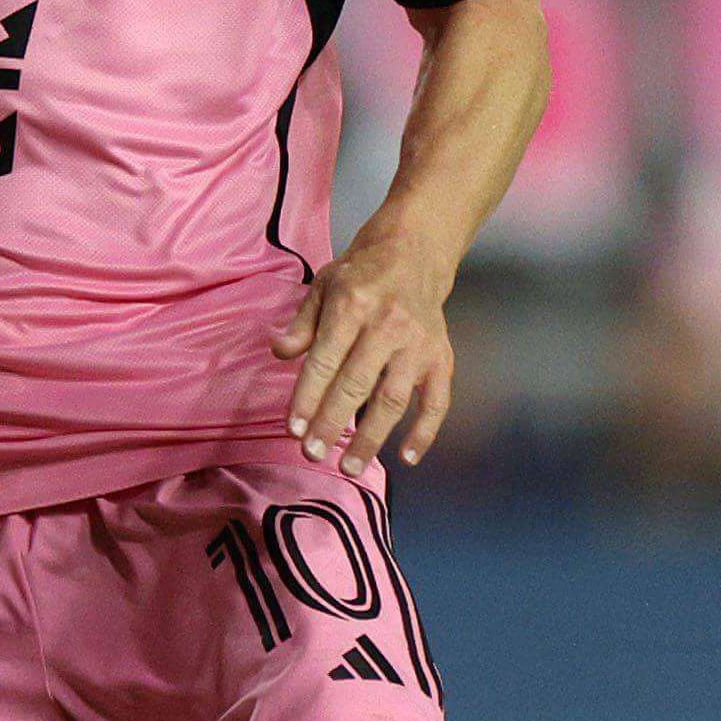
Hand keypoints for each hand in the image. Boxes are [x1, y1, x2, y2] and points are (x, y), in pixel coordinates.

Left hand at [278, 232, 457, 472]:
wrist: (415, 254)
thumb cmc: (362, 275)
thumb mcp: (324, 286)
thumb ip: (303, 323)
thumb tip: (280, 353)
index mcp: (353, 307)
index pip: (325, 361)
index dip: (307, 398)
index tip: (294, 429)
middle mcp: (388, 327)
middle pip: (356, 385)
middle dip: (332, 423)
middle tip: (313, 454)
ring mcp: (419, 345)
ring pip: (394, 399)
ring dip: (372, 437)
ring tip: (351, 466)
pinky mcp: (441, 358)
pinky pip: (437, 401)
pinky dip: (425, 432)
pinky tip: (407, 457)